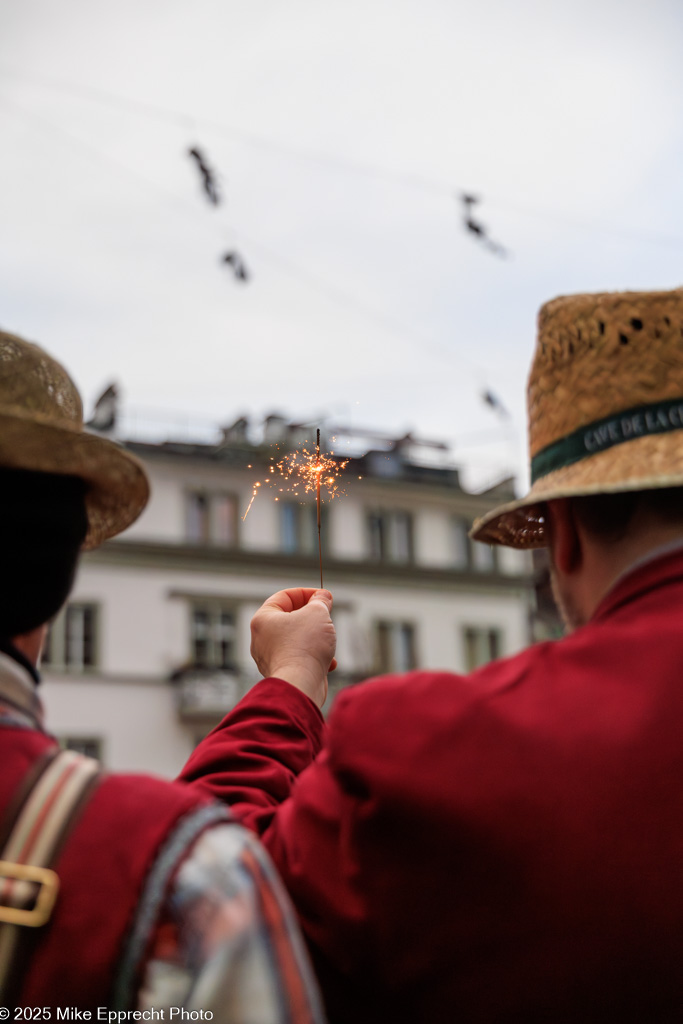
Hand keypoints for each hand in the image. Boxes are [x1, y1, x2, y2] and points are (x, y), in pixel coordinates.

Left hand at [250, 588, 336, 707]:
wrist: (301, 684)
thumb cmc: (304, 646)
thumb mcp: (318, 613)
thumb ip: (321, 601)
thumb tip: (323, 597)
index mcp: (263, 619)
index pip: (284, 596)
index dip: (306, 593)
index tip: (324, 596)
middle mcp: (262, 639)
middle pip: (290, 618)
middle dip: (313, 618)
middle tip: (327, 617)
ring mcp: (271, 658)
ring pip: (297, 640)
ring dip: (316, 639)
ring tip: (327, 642)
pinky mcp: (283, 674)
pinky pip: (300, 659)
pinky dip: (314, 658)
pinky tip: (328, 662)